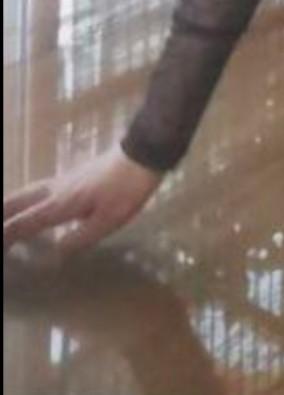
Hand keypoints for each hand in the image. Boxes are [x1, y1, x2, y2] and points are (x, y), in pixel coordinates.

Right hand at [3, 142, 166, 260]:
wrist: (142, 154)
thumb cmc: (127, 190)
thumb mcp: (106, 222)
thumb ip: (78, 239)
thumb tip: (50, 256)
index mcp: (60, 204)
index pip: (23, 223)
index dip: (4, 236)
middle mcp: (55, 190)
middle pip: (17, 203)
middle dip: (0, 216)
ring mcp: (63, 180)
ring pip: (26, 193)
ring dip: (8, 205)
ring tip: (0, 215)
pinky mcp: (72, 176)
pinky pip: (37, 189)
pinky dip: (23, 198)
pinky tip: (28, 202)